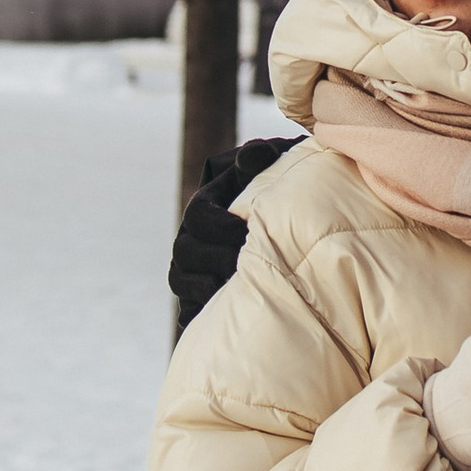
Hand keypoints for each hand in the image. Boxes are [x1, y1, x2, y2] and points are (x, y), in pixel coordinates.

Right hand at [169, 137, 298, 322]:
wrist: (288, 219)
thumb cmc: (279, 186)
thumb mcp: (274, 163)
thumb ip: (261, 156)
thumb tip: (254, 155)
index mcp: (205, 205)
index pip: (198, 215)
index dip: (219, 226)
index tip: (247, 232)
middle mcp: (191, 236)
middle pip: (186, 252)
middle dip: (217, 259)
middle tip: (249, 265)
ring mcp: (190, 267)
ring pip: (182, 281)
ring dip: (207, 287)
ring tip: (239, 290)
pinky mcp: (197, 294)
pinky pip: (188, 308)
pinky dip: (201, 312)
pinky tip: (225, 315)